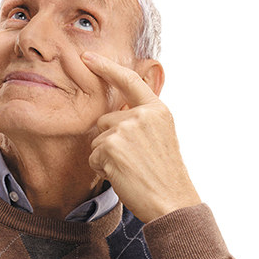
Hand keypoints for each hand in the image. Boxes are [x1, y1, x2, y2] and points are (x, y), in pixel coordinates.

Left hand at [81, 51, 200, 222]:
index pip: (128, 80)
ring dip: (106, 156)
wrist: (171, 201)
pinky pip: (92, 156)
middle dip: (110, 140)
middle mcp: (142, 115)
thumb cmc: (163, 173)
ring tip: (130, 169)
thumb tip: (111, 113)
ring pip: (97, 139)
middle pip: (104, 119)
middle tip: (133, 160)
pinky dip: (102, 169)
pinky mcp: (110, 147)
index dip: (105, 67)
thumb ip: (139, 119)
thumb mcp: (159, 135)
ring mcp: (125, 130)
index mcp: (157, 109)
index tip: (87, 56)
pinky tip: (122, 176)